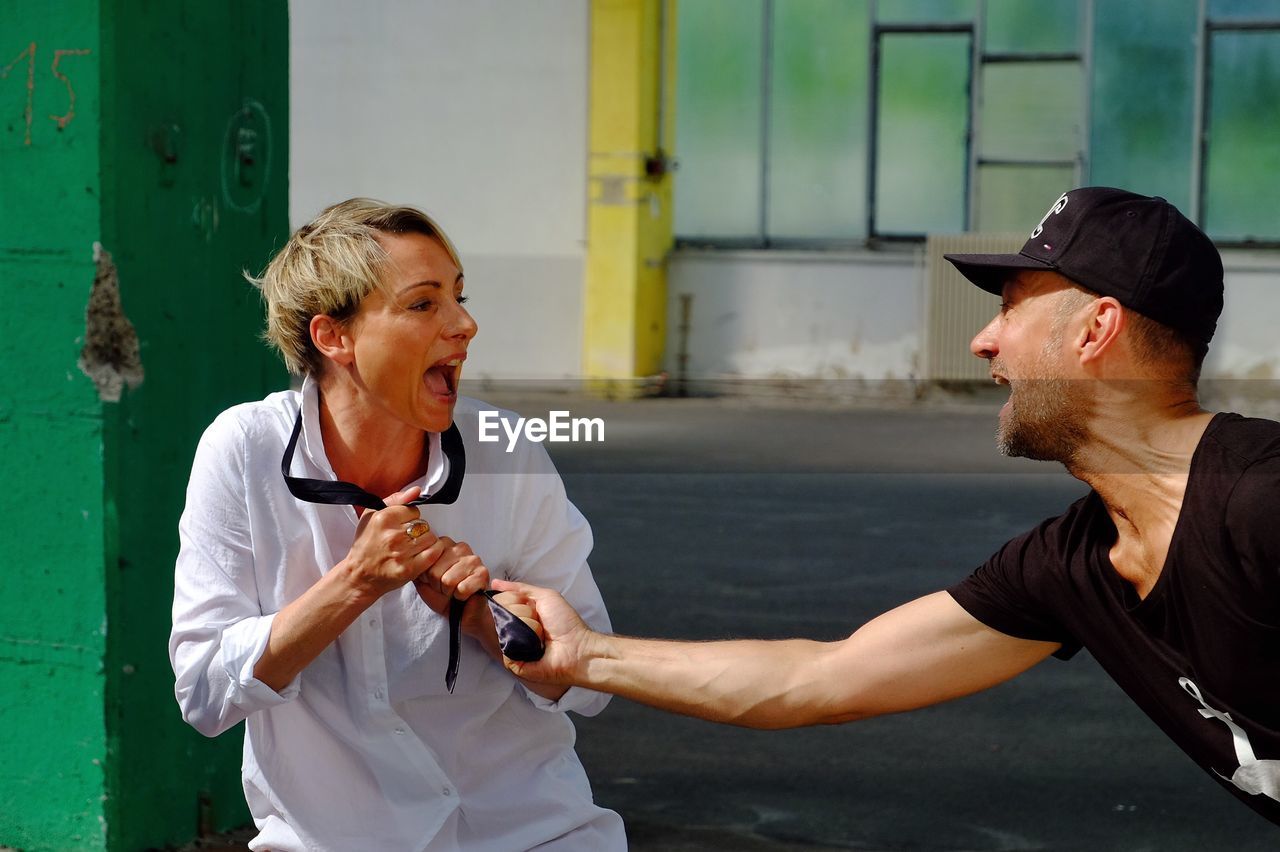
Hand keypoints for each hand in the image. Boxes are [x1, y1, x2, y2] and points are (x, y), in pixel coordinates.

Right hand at [338, 486, 440, 600]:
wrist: (359, 574)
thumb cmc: (366, 544)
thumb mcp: (372, 514)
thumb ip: (396, 499)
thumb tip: (417, 490)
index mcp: (384, 519)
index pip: (415, 510)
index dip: (409, 518)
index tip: (401, 526)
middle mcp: (392, 535)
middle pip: (423, 524)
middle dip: (417, 531)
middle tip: (405, 539)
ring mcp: (401, 553)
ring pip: (431, 537)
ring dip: (424, 542)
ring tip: (411, 548)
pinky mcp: (408, 569)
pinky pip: (434, 553)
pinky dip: (431, 553)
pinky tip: (421, 555)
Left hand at [412, 537, 490, 615]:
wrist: (462, 614)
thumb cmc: (443, 596)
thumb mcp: (423, 581)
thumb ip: (416, 568)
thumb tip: (408, 560)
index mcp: (444, 545)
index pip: (426, 559)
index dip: (427, 576)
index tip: (434, 580)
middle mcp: (460, 547)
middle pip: (435, 571)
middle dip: (438, 585)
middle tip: (445, 588)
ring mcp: (473, 559)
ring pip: (448, 580)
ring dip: (449, 592)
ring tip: (454, 591)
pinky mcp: (482, 573)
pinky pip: (462, 588)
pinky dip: (461, 596)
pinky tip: (464, 594)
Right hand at [487, 579, 598, 684]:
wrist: (577, 647)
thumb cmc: (565, 622)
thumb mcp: (545, 596)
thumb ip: (521, 588)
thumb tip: (496, 583)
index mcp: (521, 614)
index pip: (501, 602)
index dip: (509, 598)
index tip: (521, 600)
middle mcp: (514, 628)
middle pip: (499, 614)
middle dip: (519, 611)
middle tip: (536, 618)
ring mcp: (513, 645)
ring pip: (502, 630)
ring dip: (522, 625)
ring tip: (537, 632)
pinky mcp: (514, 662)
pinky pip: (505, 648)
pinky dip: (519, 642)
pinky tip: (532, 643)